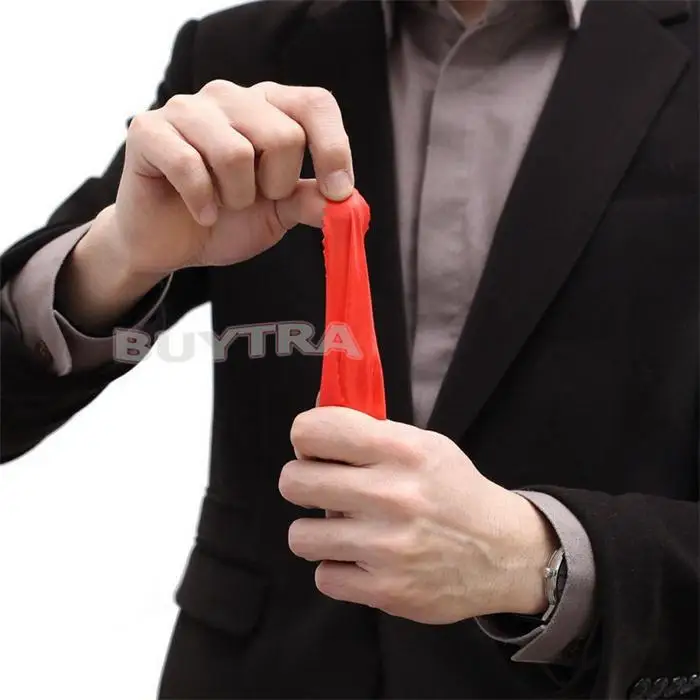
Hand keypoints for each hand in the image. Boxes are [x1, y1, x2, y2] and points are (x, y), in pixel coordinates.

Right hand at [108, 80, 352, 275]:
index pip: (315, 104)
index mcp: (268, 107)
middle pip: (283, 135)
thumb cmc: (226, 219)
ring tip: (223, 203)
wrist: (170, 243)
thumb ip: (311, 201)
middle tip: (252, 200)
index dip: (334, 148)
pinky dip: (202, 203)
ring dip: (236, 197)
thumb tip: (348, 202)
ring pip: (236, 153)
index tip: (338, 192)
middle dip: (275, 186)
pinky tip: (201, 213)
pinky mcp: (148, 130)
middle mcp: (230, 97)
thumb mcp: (279, 214)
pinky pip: (190, 167)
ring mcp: (187, 109)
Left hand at [279, 407, 558, 623]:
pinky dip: (339, 569)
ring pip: (301, 535)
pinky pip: (324, 577)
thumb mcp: (423, 444)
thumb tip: (314, 412)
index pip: (314, 430)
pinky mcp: (387, 590)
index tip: (315, 448)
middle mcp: (393, 495)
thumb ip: (368, 429)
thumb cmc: (454, 491)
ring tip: (344, 529)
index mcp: (402, 450)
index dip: (306, 437)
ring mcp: (388, 546)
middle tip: (323, 488)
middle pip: (293, 482)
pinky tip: (362, 559)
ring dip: (318, 532)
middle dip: (303, 483)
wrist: (503, 552)